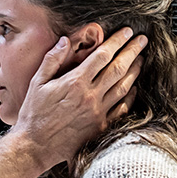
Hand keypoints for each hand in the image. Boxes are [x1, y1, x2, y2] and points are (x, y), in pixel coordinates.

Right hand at [11, 27, 145, 168]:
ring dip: (135, 70)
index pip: (102, 55)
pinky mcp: (101, 126)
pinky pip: (122, 108)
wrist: (36, 145)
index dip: (117, 41)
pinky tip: (134, 87)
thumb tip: (65, 40)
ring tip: (141, 59)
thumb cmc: (33, 113)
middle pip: (118, 68)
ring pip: (124, 87)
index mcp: (75, 82)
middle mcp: (90, 96)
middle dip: (133, 51)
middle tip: (142, 40)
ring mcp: (98, 113)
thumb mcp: (37, 82)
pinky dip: (131, 96)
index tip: (126, 31)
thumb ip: (52, 59)